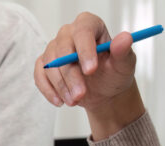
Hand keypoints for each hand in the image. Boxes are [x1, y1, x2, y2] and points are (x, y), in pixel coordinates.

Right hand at [34, 12, 145, 138]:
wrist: (104, 90)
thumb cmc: (114, 73)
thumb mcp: (124, 65)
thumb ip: (123, 52)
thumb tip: (124, 38)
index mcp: (90, 25)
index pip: (83, 31)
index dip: (85, 51)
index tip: (90, 70)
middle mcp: (69, 33)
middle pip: (63, 50)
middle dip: (71, 75)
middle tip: (81, 94)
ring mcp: (54, 48)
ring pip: (50, 65)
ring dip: (61, 86)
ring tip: (75, 101)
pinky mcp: (44, 65)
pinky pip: (40, 76)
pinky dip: (49, 90)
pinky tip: (61, 101)